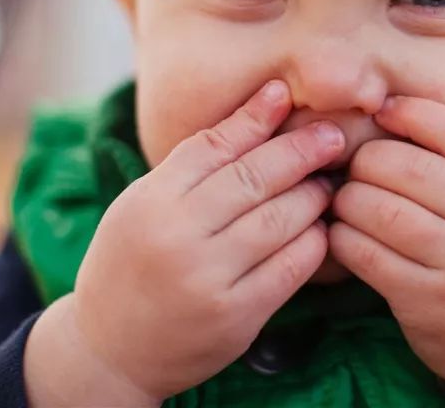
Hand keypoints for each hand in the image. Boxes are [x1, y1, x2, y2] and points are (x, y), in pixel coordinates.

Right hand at [26, 80, 344, 405]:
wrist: (112, 348)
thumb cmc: (133, 261)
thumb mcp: (146, 203)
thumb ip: (197, 160)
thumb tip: (265, 104)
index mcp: (151, 200)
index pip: (214, 145)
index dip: (255, 117)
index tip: (287, 95)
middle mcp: (178, 236)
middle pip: (254, 177)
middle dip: (301, 151)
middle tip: (332, 137)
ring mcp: (208, 278)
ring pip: (280, 220)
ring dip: (313, 196)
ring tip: (326, 183)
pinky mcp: (236, 315)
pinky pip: (291, 267)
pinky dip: (313, 242)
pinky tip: (319, 229)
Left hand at [328, 96, 444, 390]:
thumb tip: (399, 111)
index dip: (414, 113)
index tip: (384, 110)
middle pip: (411, 168)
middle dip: (369, 160)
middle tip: (355, 167)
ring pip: (382, 209)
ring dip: (349, 200)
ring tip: (344, 200)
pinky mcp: (426, 301)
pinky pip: (367, 255)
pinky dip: (343, 238)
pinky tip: (341, 234)